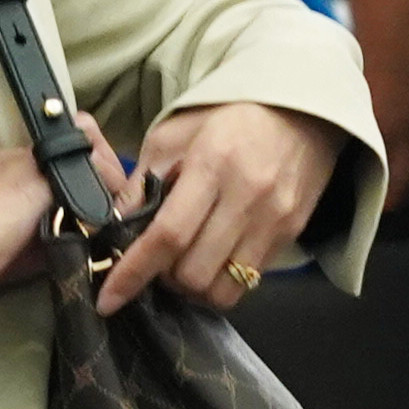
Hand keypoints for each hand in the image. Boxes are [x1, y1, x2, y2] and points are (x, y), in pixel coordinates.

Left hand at [96, 101, 339, 314]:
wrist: (299, 110)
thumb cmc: (226, 117)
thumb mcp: (171, 136)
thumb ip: (140, 183)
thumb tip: (112, 228)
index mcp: (212, 164)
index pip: (168, 235)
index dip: (134, 273)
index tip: (108, 299)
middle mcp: (248, 197)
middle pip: (193, 272)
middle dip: (163, 278)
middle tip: (156, 259)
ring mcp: (274, 220)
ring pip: (221, 289)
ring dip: (193, 287)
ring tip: (185, 262)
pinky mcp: (290, 234)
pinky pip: (248, 283)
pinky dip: (221, 282)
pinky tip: (212, 259)